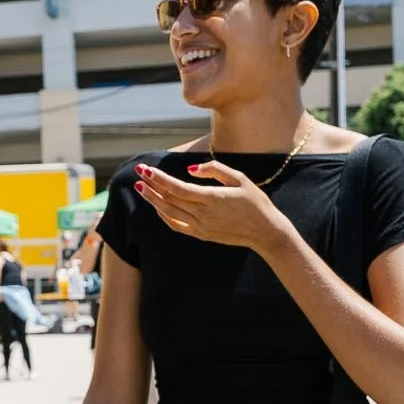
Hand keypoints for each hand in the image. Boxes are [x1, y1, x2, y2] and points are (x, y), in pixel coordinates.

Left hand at [135, 161, 293, 254]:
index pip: (177, 187)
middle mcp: (203, 214)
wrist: (265, 232)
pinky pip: (177, 225)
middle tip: (138, 173)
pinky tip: (157, 206)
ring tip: (141, 188)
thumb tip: (190, 170)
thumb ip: (215, 170)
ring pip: (169, 212)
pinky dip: (164, 216)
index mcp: (212, 198)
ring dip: (153, 200)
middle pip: (169, 199)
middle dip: (151, 186)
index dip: (159, 178)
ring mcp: (201, 227)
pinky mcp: (201, 235)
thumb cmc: (255, 202)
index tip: (145, 169)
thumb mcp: (240, 178)